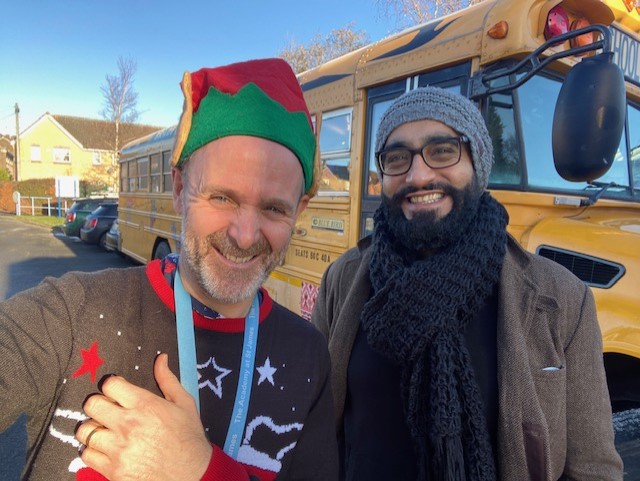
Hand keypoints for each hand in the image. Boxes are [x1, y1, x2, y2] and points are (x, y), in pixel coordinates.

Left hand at [76, 353, 211, 480]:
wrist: (192, 474)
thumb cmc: (188, 437)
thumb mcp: (184, 403)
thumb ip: (167, 379)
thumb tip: (161, 358)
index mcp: (145, 405)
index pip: (110, 385)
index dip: (112, 385)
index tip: (116, 391)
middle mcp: (128, 425)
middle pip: (92, 404)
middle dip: (98, 404)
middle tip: (107, 410)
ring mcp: (118, 449)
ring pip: (85, 430)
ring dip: (93, 428)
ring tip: (105, 431)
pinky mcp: (113, 470)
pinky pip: (86, 455)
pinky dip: (93, 451)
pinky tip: (106, 448)